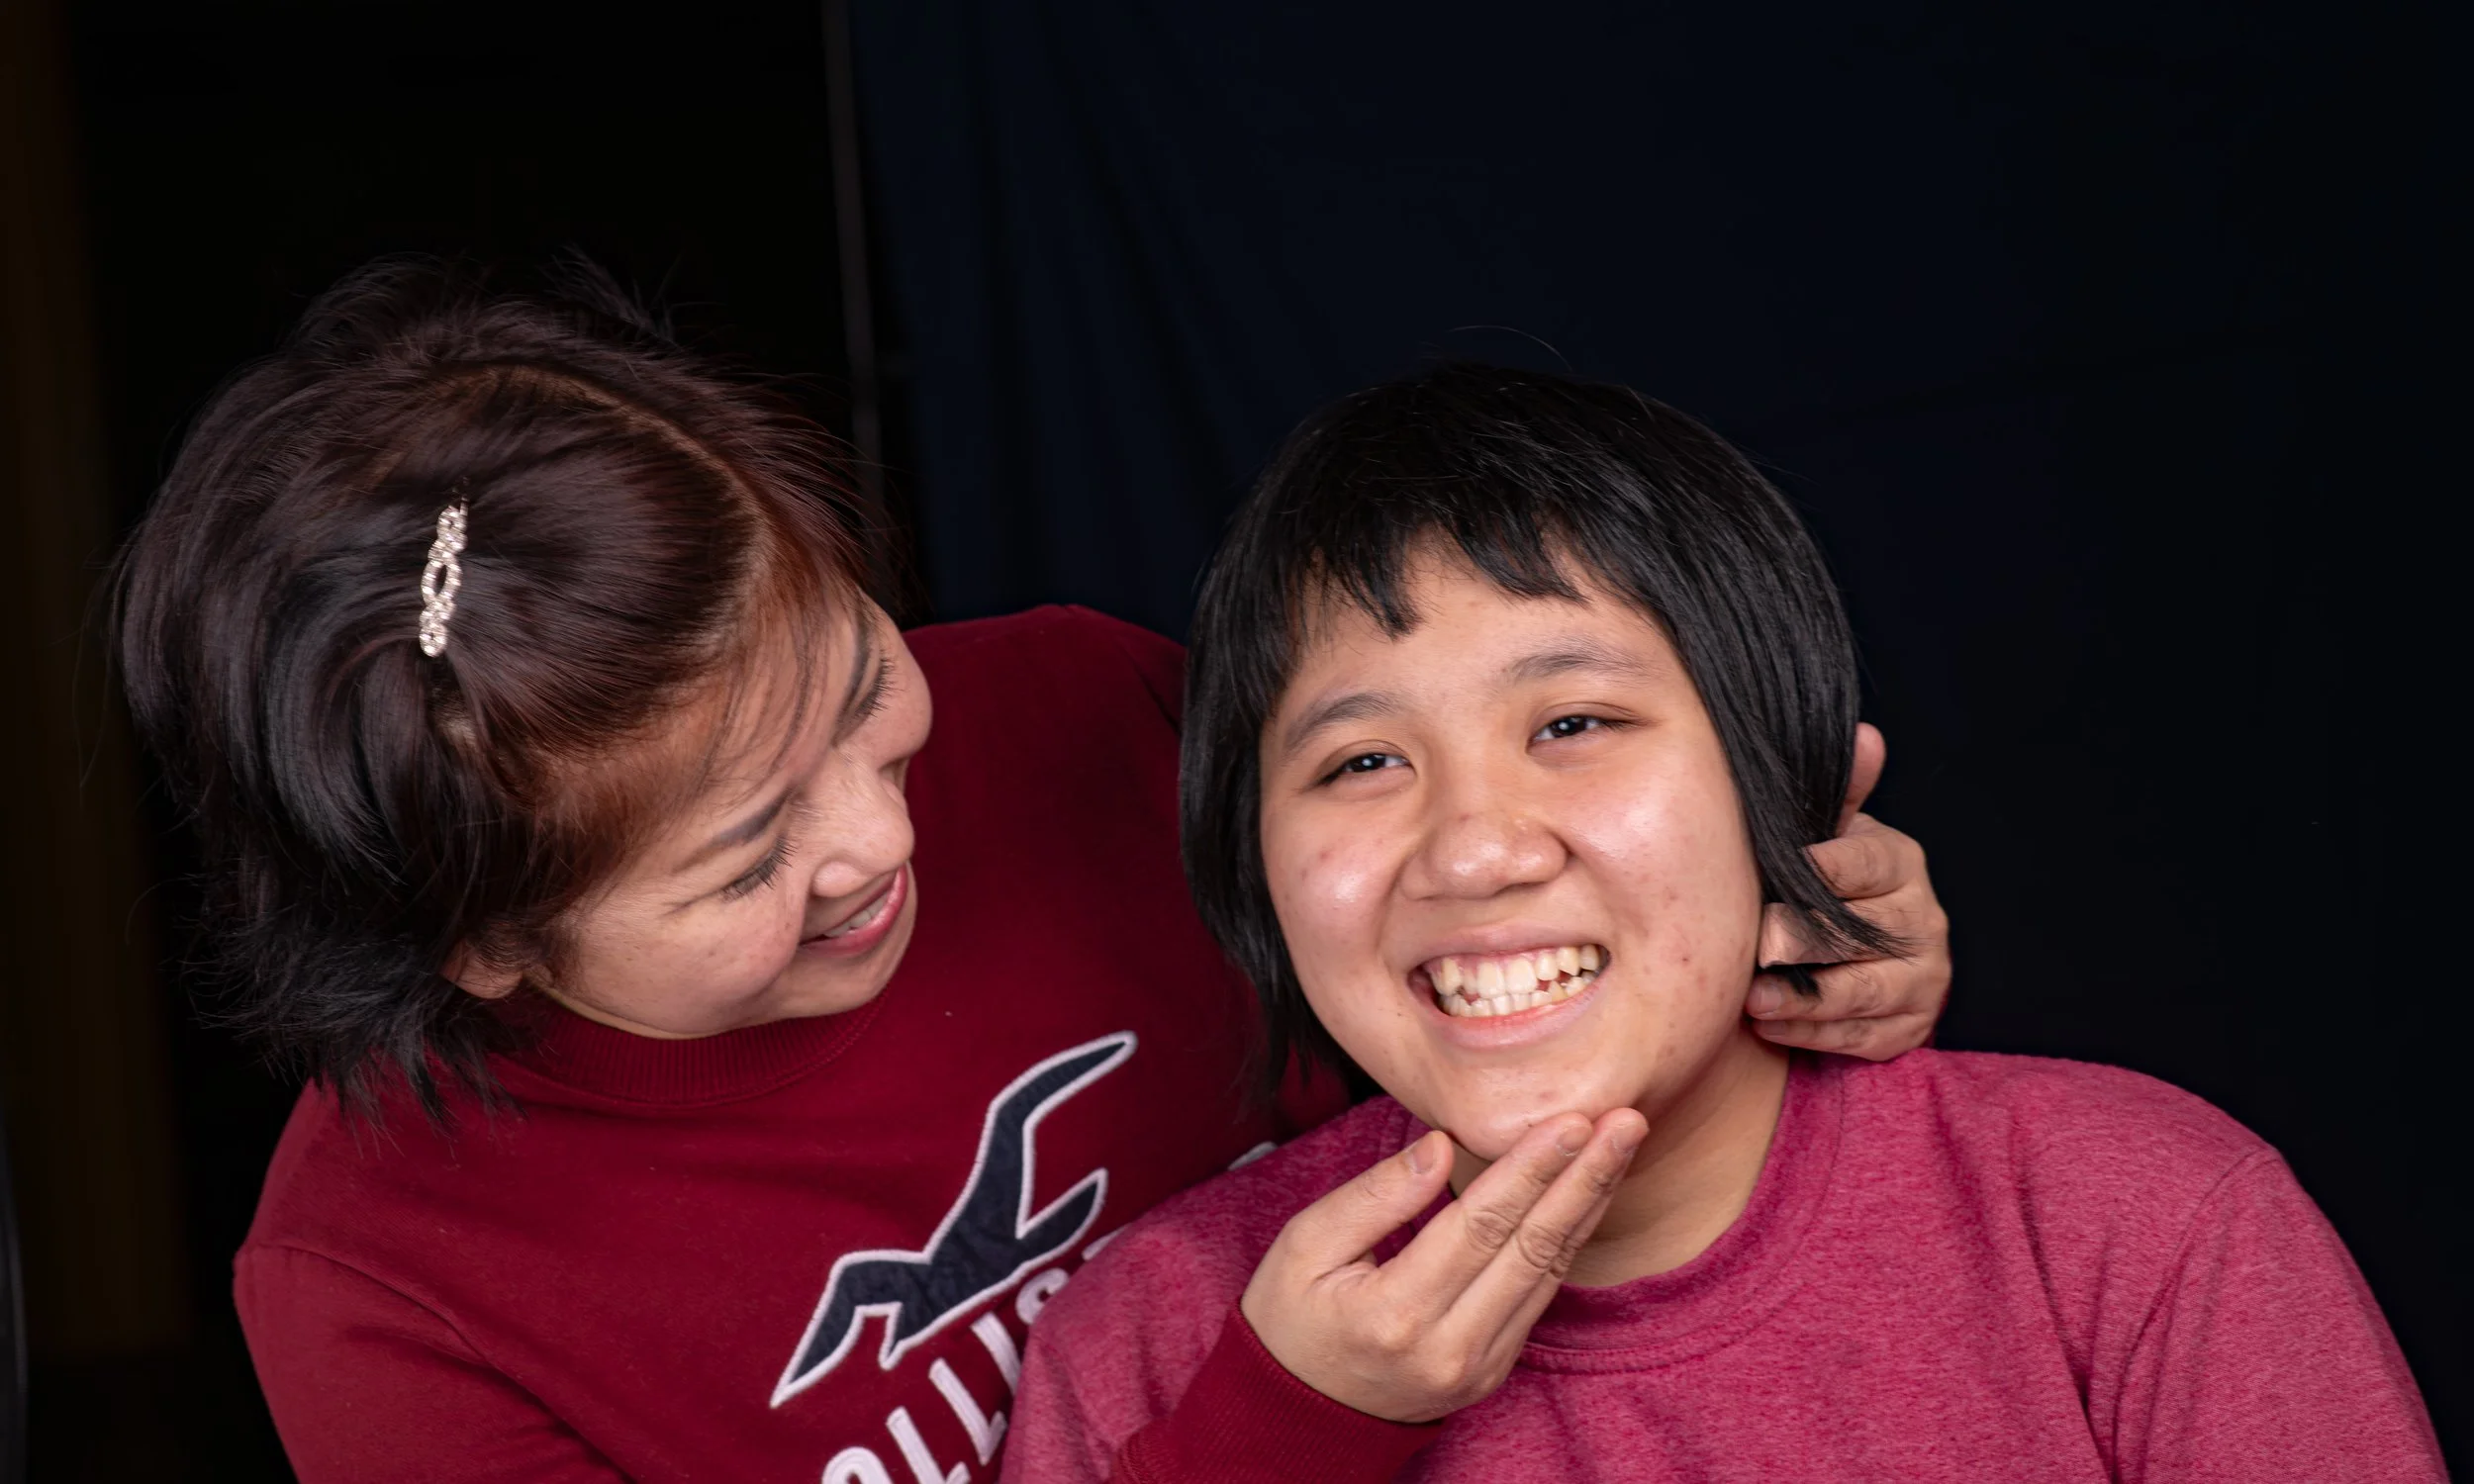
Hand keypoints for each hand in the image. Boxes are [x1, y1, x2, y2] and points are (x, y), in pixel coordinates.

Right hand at [1239, 1109, 1645, 1422]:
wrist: (1297, 1417)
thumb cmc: (1291, 1321)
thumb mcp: (1302, 1247)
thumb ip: (1374, 1196)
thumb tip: (1440, 1145)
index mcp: (1395, 1312)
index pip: (1480, 1224)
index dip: (1531, 1168)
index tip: (1570, 1119)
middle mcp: (1449, 1347)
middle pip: (1533, 1248)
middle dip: (1584, 1178)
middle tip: (1624, 1122)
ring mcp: (1478, 1367)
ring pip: (1549, 1273)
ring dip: (1588, 1204)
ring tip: (1619, 1147)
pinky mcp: (1492, 1372)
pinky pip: (1539, 1297)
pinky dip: (1568, 1241)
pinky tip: (1585, 1197)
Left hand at [1745, 722, 1951, 1057]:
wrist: (1857, 953)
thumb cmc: (1826, 882)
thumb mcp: (1830, 835)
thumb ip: (1836, 795)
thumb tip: (1864, 735)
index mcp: (1900, 863)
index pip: (1866, 863)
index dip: (1822, 870)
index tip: (1778, 876)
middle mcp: (1922, 920)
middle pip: (1859, 931)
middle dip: (1802, 939)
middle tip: (1755, 944)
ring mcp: (1922, 978)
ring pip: (1863, 991)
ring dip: (1803, 997)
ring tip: (1752, 999)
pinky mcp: (1909, 1027)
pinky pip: (1861, 1036)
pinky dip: (1811, 1033)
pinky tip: (1767, 1024)